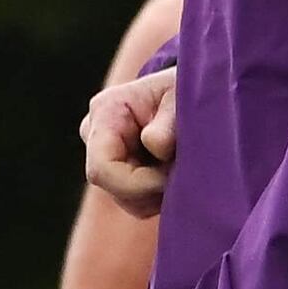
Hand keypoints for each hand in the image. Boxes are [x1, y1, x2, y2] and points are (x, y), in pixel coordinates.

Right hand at [79, 71, 177, 216]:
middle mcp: (95, 134)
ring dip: (159, 192)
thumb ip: (170, 121)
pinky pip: (136, 200)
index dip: (137, 184)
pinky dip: (160, 193)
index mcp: (107, 111)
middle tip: (186, 172)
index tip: (172, 178)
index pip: (102, 169)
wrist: (192, 89)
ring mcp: (103, 154)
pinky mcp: (118, 170)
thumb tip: (155, 146)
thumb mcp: (184, 96)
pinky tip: (175, 172)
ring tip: (183, 167)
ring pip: (126, 199)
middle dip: (152, 188)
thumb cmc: (188, 89)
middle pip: (113, 188)